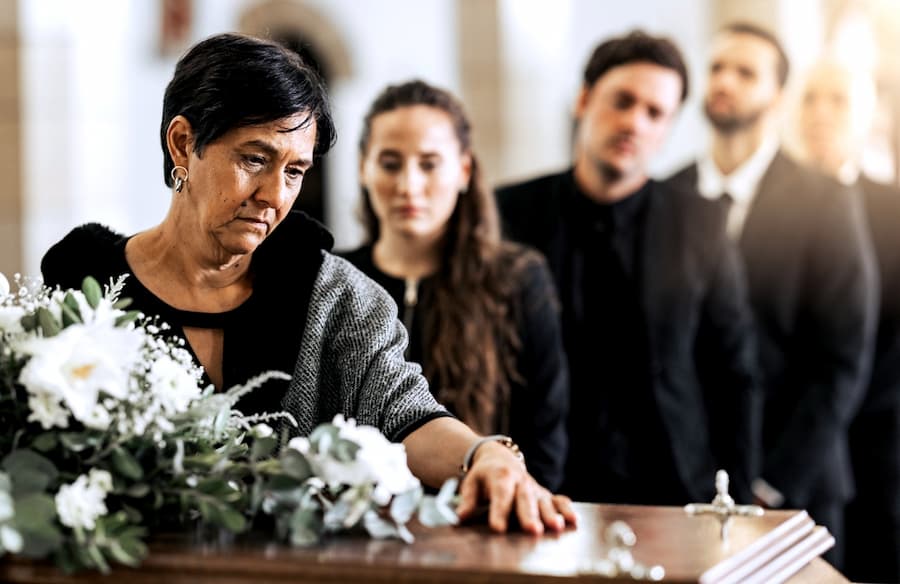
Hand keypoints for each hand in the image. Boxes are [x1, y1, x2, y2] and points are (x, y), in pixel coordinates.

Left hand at [455, 441, 576, 534]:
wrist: (500, 458)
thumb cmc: (484, 475)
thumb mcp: (471, 483)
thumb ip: (467, 501)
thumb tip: (460, 517)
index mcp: (500, 476)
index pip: (500, 495)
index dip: (499, 512)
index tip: (497, 528)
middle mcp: (520, 481)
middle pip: (525, 499)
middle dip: (529, 515)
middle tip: (533, 530)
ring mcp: (534, 487)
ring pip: (543, 501)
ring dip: (551, 514)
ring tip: (557, 527)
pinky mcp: (544, 493)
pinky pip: (558, 500)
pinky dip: (566, 509)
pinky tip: (573, 521)